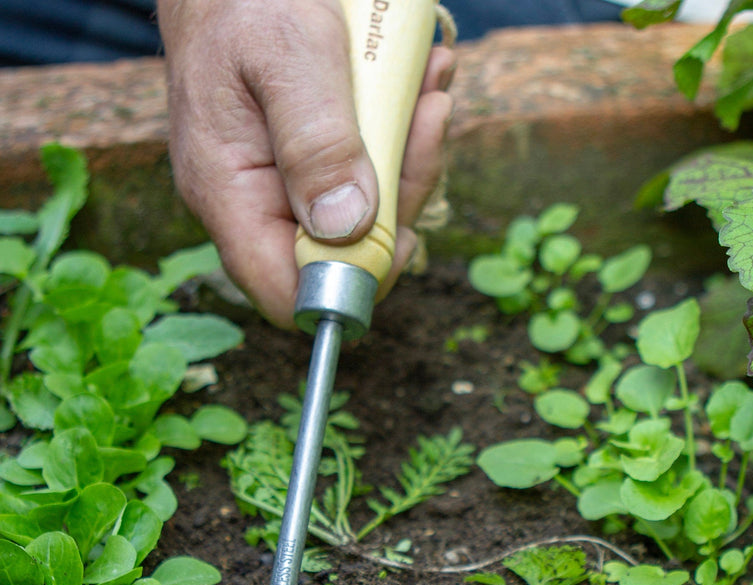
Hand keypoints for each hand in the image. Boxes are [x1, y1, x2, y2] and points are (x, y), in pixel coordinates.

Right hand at [157, 0, 453, 327]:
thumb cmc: (247, 2)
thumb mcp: (288, 56)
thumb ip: (316, 144)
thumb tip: (346, 228)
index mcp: (229, 195)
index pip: (287, 292)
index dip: (350, 284)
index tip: (402, 231)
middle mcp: (256, 205)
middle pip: (343, 257)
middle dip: (399, 199)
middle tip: (426, 122)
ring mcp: (286, 188)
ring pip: (366, 218)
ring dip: (409, 158)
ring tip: (427, 89)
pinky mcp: (314, 167)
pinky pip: (368, 178)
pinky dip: (402, 138)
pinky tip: (416, 88)